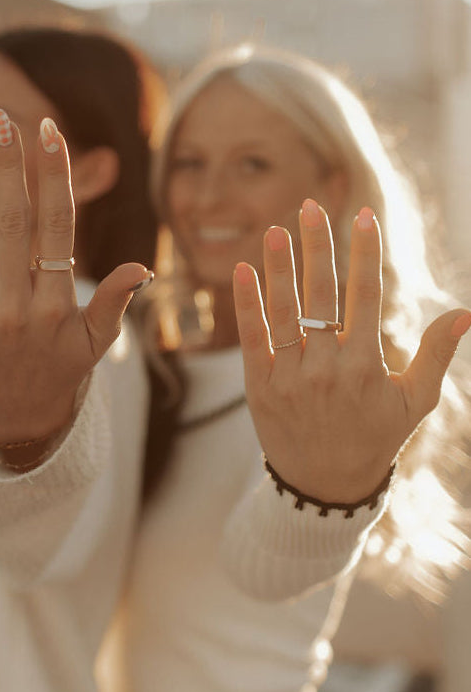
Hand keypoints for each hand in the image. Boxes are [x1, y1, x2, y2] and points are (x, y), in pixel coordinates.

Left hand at [0, 110, 150, 464]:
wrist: (14, 422)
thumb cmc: (59, 371)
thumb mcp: (95, 345)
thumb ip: (115, 304)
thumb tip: (143, 269)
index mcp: (57, 306)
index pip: (56, 227)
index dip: (53, 176)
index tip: (48, 131)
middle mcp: (18, 310)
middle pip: (12, 223)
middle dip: (8, 167)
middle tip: (0, 118)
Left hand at [234, 198, 470, 502]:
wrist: (324, 484)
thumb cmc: (375, 437)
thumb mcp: (414, 402)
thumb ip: (436, 354)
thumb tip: (465, 312)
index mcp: (368, 365)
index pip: (366, 296)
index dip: (365, 254)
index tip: (363, 216)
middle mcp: (328, 367)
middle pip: (322, 295)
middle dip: (318, 247)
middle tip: (311, 206)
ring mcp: (290, 376)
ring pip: (284, 312)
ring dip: (280, 268)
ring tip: (277, 230)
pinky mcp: (259, 385)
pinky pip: (252, 338)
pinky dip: (247, 304)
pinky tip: (242, 270)